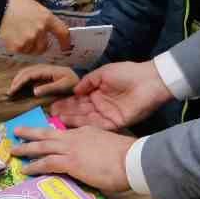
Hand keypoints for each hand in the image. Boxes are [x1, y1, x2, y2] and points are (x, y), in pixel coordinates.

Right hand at [0, 0, 70, 55]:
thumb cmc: (15, 3)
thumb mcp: (35, 7)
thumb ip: (44, 20)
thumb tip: (48, 31)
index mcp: (46, 18)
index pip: (62, 32)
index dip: (65, 41)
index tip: (65, 47)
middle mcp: (40, 30)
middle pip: (44, 47)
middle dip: (39, 46)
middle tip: (31, 40)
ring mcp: (29, 39)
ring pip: (31, 50)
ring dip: (27, 46)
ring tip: (18, 34)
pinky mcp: (17, 46)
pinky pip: (20, 51)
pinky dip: (17, 47)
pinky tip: (11, 36)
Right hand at [8, 64, 77, 98]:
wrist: (81, 79)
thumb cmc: (73, 83)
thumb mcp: (63, 86)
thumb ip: (49, 88)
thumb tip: (33, 91)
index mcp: (47, 70)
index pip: (29, 74)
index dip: (19, 82)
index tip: (12, 90)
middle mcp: (44, 67)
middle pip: (25, 71)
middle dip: (16, 80)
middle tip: (9, 92)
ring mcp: (44, 69)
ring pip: (27, 71)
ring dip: (18, 79)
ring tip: (12, 89)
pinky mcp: (45, 72)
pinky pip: (30, 73)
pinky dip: (23, 78)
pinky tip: (20, 85)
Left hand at [11, 125, 133, 192]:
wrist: (131, 159)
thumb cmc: (127, 158)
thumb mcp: (109, 148)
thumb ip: (98, 153)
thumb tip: (94, 164)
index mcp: (86, 131)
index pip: (64, 133)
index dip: (51, 135)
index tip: (43, 135)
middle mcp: (75, 137)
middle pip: (48, 134)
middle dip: (31, 133)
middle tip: (17, 131)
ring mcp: (71, 148)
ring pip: (42, 146)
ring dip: (27, 148)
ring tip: (14, 150)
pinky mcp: (70, 162)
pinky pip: (46, 163)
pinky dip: (34, 166)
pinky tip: (25, 169)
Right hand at [51, 61, 169, 130]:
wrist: (149, 81)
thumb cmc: (127, 73)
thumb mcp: (104, 73)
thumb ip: (88, 82)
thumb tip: (74, 90)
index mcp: (97, 93)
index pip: (78, 100)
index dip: (66, 102)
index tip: (52, 105)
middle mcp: (100, 106)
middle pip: (80, 111)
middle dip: (65, 112)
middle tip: (50, 115)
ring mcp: (107, 115)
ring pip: (86, 119)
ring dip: (72, 118)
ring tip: (57, 118)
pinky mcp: (115, 123)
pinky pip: (97, 125)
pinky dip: (85, 124)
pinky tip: (73, 123)